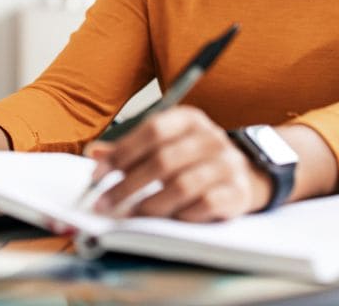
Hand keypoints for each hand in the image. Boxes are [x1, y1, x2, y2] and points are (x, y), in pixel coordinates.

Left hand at [84, 106, 271, 221]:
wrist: (244, 174)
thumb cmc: (193, 159)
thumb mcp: (166, 144)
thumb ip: (130, 149)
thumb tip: (94, 153)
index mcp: (189, 119)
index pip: (152, 130)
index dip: (122, 152)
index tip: (97, 174)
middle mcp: (211, 138)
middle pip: (163, 160)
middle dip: (127, 185)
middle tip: (104, 202)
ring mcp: (227, 165)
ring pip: (182, 186)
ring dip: (150, 204)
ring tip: (130, 215)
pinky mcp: (237, 192)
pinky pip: (204, 206)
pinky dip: (181, 215)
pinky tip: (166, 220)